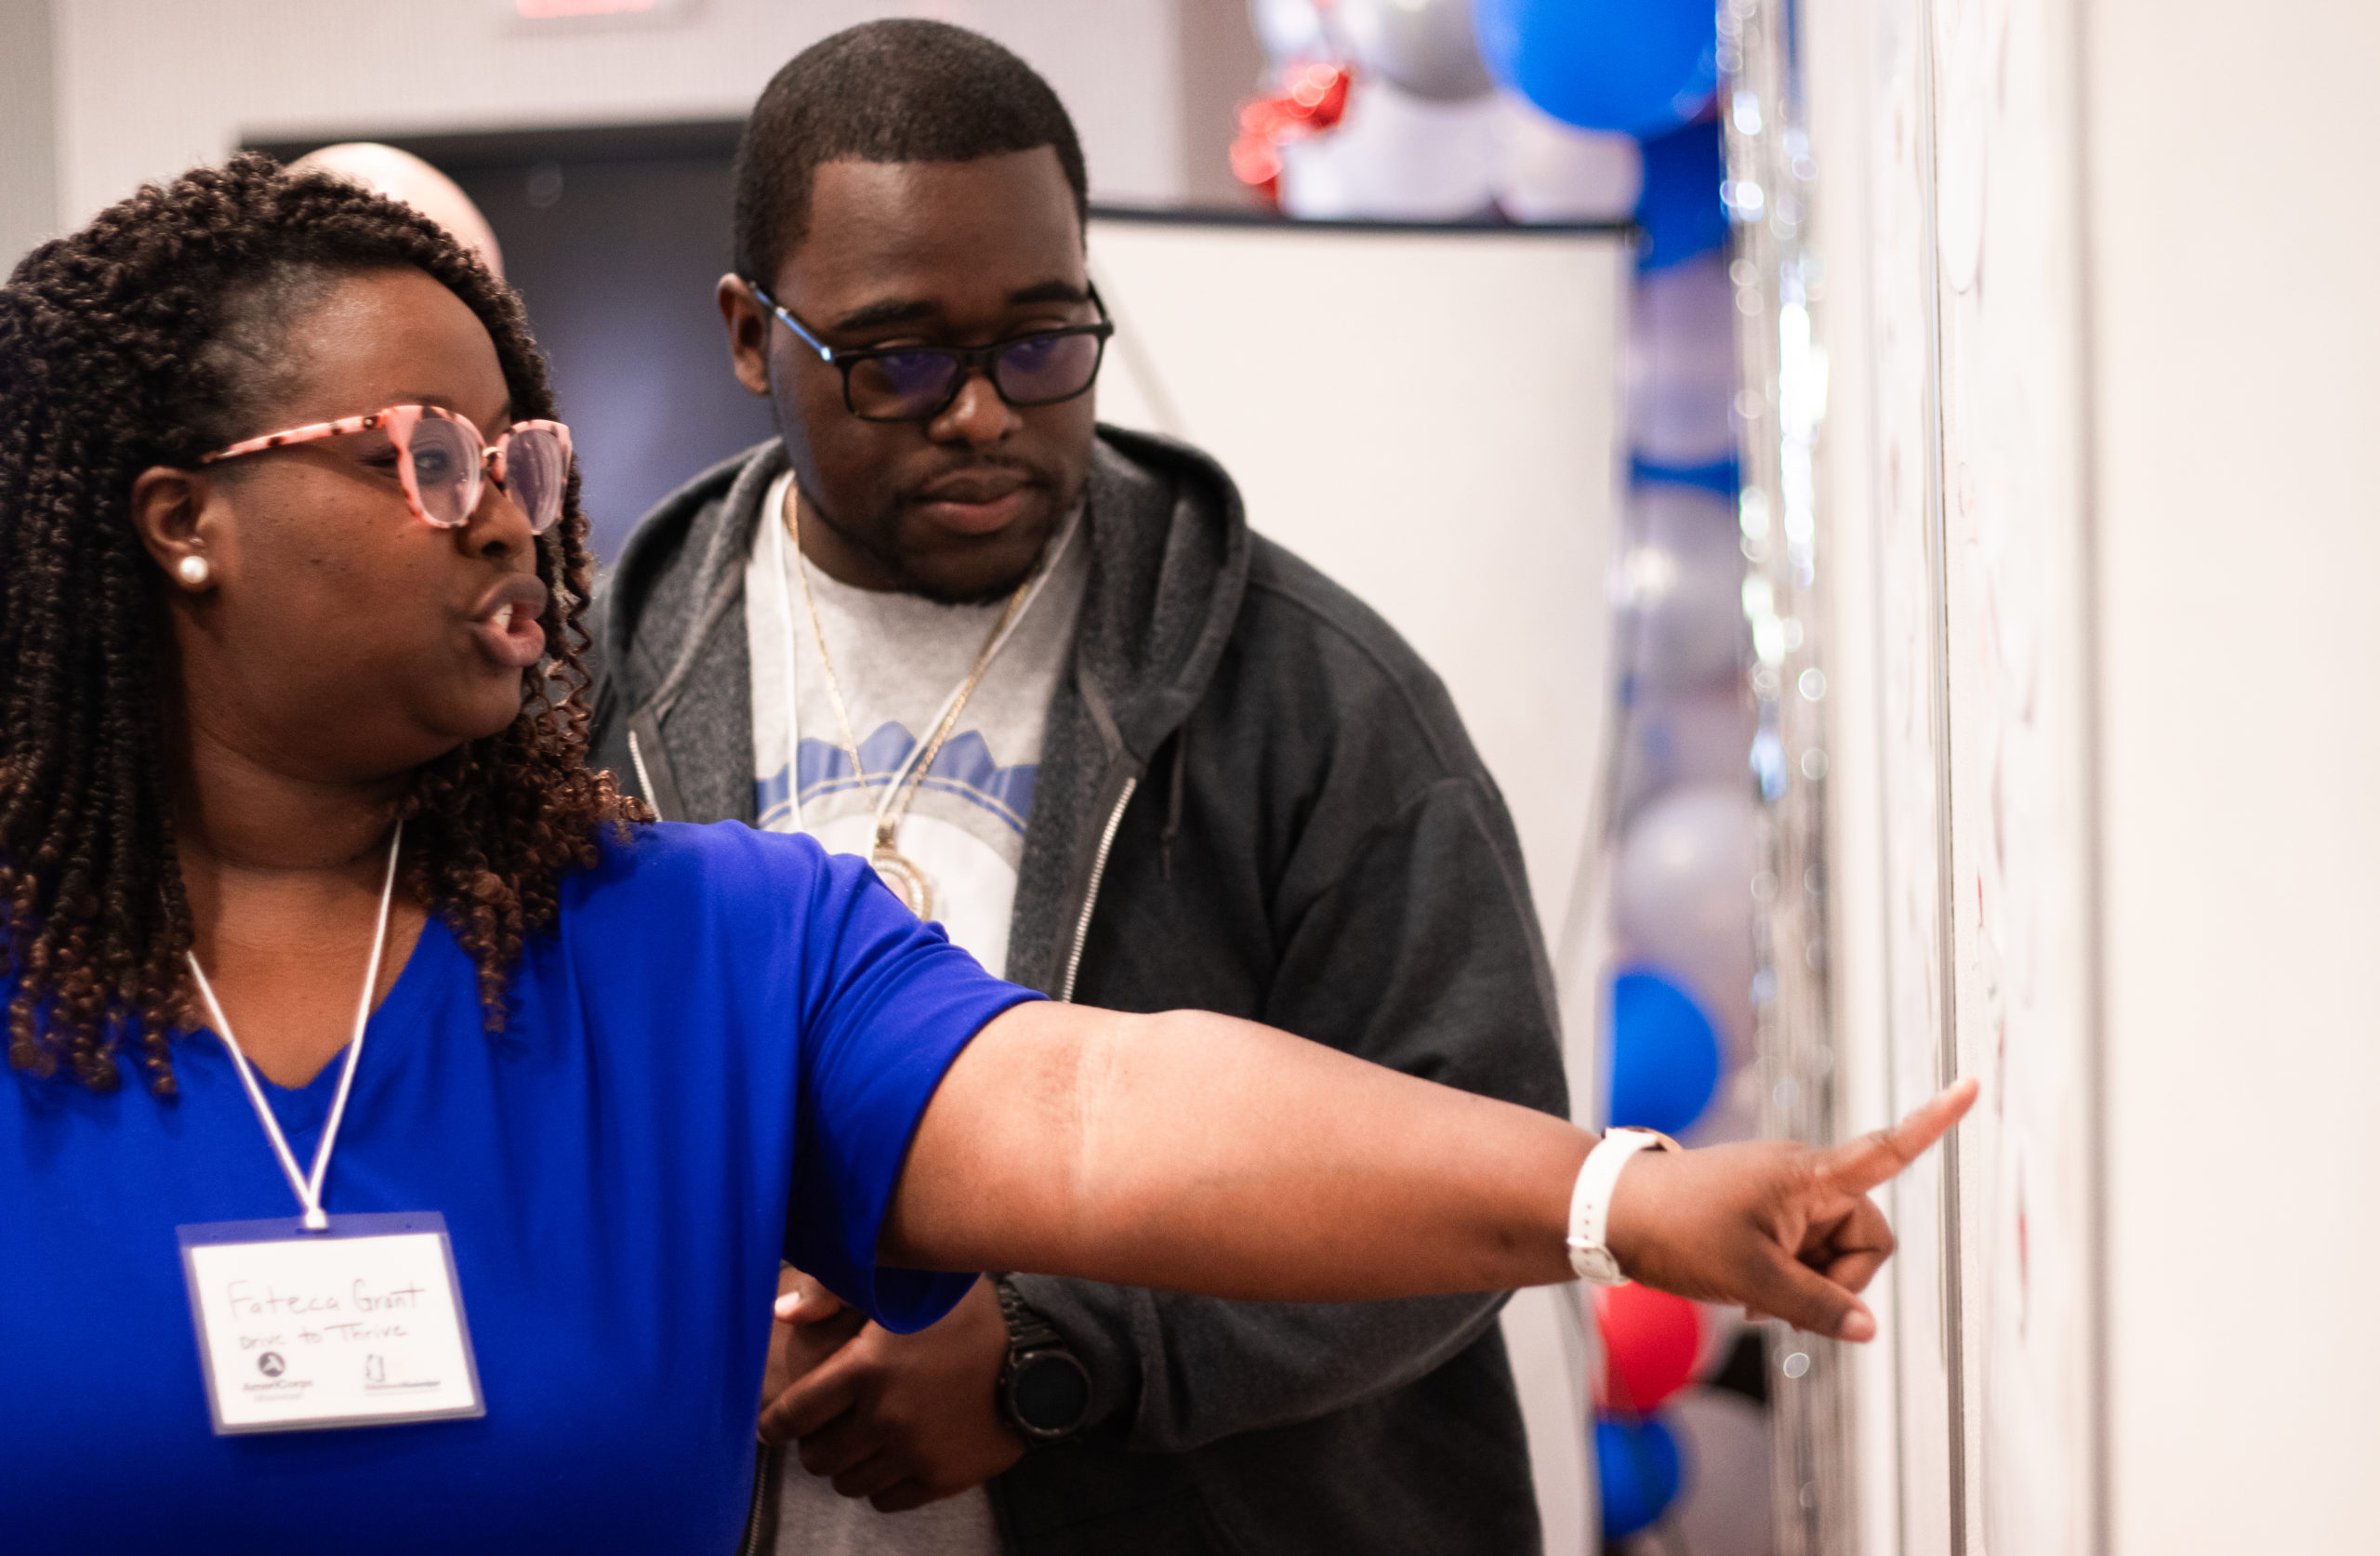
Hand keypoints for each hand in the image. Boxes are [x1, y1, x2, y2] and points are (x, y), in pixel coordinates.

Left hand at [758, 1275, 1025, 1512]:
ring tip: (860, 1445)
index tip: (771, 1424)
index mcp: (865, 1369)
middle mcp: (884, 1418)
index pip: (793, 1414)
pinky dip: (881, 1485)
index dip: (774, 1423)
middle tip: (825, 1431)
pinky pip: (887, 1501)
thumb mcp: (904, 1285)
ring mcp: (913, 1454)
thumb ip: (835, 1292)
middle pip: (818, 1457)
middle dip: (814, 1445)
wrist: (1037, 1356)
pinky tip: (892, 1460)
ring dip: (847, 1466)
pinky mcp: (941, 1479)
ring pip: (849, 1483)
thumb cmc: (965, 1315)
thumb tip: (782, 1314)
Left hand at [1604, 1079, 1978, 1341]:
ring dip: (1807, 1285)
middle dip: (1839, 1280)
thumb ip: (1817, 1307)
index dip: (1933, 1123)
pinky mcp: (1765, 1211)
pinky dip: (1787, 1280)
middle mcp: (1805, 1178)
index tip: (1972, 1083)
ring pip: (1832, 1254)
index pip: (1886, 1149)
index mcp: (1810, 1177)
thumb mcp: (1752, 1279)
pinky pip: (1802, 1253)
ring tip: (1752, 1298)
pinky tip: (1748, 1296)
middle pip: (1865, 1239)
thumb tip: (1867, 1330)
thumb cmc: (1679, 1232)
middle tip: (1778, 1304)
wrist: (1612, 1214)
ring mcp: (1784, 1195)